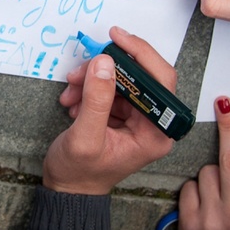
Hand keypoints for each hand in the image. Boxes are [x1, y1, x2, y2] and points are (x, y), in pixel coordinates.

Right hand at [42, 26, 175, 194]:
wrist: (69, 191)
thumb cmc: (79, 174)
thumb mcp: (84, 138)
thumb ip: (96, 100)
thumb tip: (104, 63)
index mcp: (156, 133)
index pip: (161, 82)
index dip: (141, 54)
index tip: (116, 38)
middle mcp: (153, 124)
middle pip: (140, 77)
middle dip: (107, 69)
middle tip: (80, 71)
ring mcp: (137, 119)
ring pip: (121, 80)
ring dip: (93, 80)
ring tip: (71, 91)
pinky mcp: (123, 116)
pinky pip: (110, 89)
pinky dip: (89, 88)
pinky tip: (73, 99)